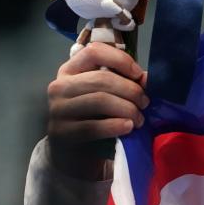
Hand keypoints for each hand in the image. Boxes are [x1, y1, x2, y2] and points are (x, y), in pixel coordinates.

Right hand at [46, 42, 148, 178]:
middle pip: (101, 78)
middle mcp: (59, 86)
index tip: (138, 74)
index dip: (120, 60)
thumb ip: (125, 82)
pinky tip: (128, 127)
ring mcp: (57, 109)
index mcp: (71, 70)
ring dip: (127, 109)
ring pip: (99, 100)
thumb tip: (146, 77)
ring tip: (139, 119)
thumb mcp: (109, 95)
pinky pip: (93, 126)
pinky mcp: (61, 132)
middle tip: (145, 103)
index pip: (94, 51)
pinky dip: (116, 125)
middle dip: (130, 90)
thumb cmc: (94, 117)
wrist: (73, 153)